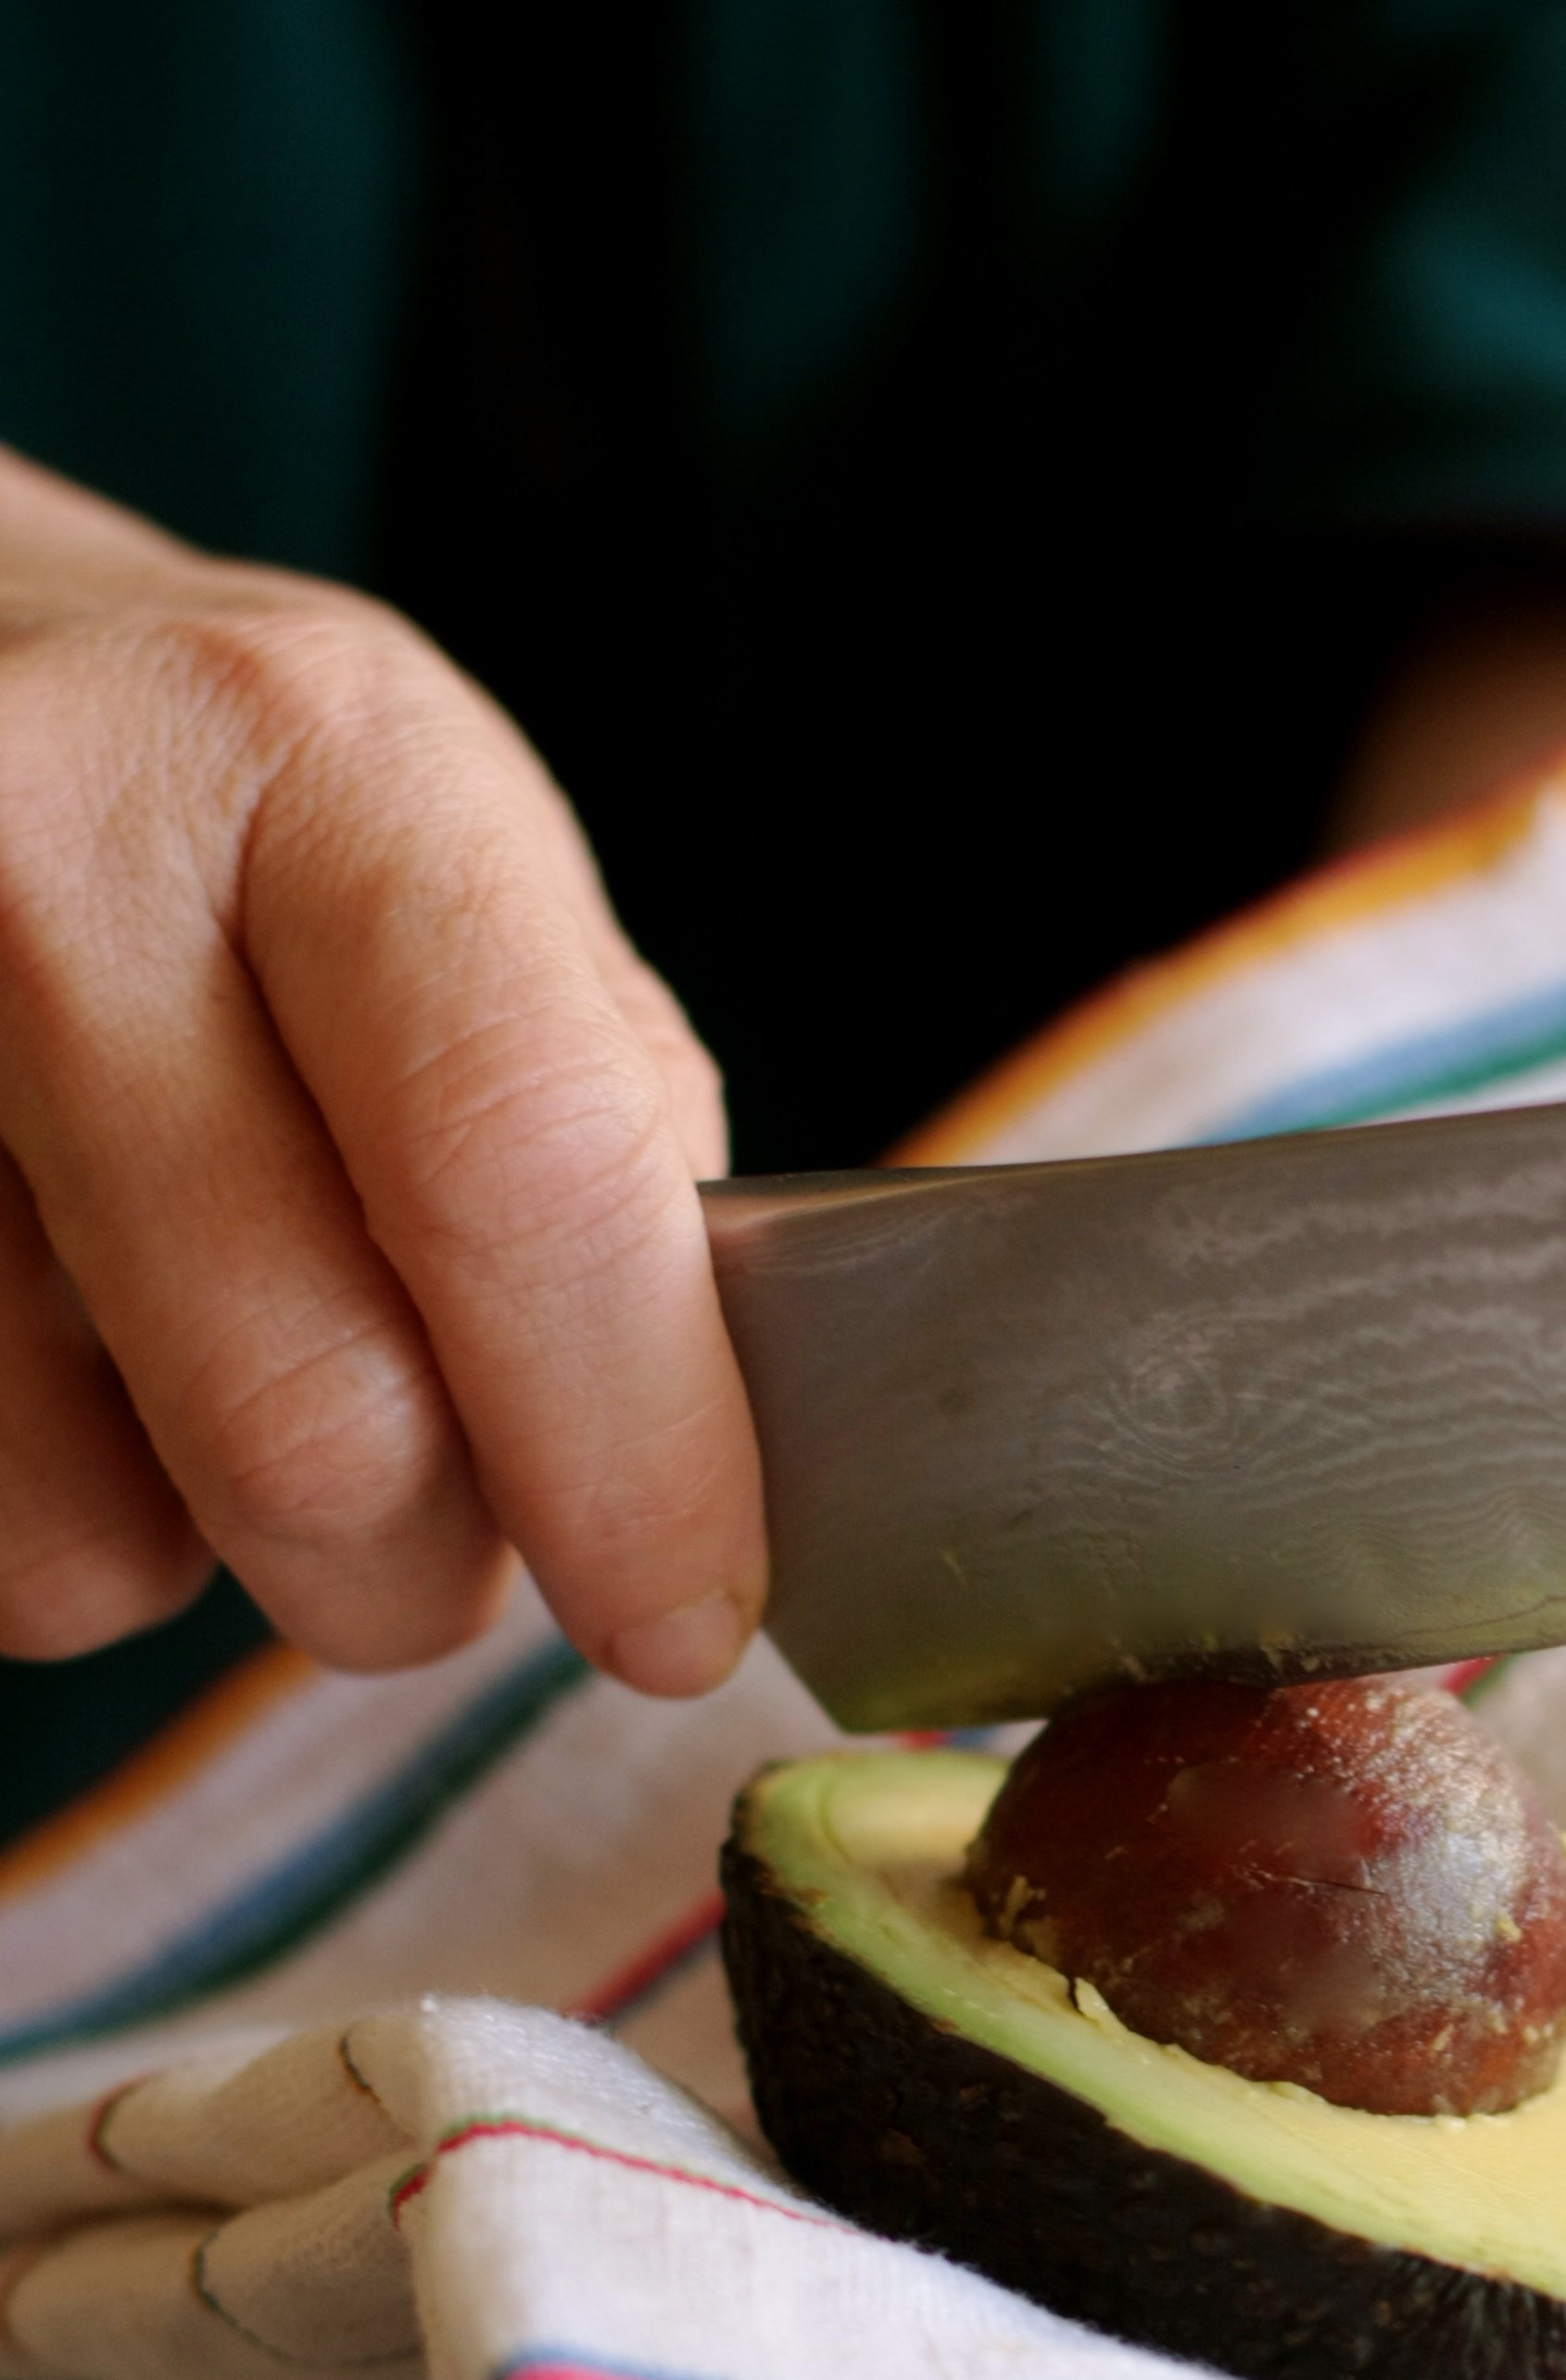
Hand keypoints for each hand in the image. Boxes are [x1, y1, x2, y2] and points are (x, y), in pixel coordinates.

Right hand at [0, 444, 763, 1690]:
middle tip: (455, 1526)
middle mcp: (53, 863)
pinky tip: (85, 1354)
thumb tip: (673, 1479)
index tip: (684, 1616)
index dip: (629, 1454)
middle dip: (431, 1565)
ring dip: (230, 1550)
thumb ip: (603, 1148)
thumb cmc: (243, 823)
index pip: (515, 1171)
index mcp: (320, 758)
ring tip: (234, 1370)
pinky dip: (78, 1516)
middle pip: (312, 1423)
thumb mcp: (463, 880)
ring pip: (107, 1534)